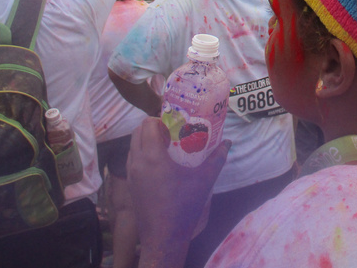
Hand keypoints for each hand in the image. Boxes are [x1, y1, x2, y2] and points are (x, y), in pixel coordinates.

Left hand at [128, 118, 229, 248]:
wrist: (164, 238)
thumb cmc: (183, 207)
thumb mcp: (204, 181)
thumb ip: (216, 159)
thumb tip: (227, 143)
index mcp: (152, 156)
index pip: (148, 124)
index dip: (161, 119)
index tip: (176, 123)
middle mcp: (137, 162)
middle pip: (137, 131)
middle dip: (153, 126)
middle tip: (173, 132)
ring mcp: (131, 174)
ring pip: (133, 145)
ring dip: (147, 139)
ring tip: (167, 146)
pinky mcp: (130, 184)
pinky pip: (132, 159)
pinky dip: (143, 153)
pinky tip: (161, 164)